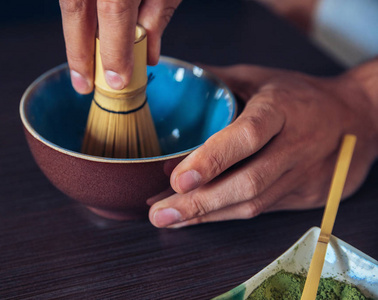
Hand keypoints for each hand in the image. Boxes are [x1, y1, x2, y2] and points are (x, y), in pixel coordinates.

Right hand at [59, 0, 180, 93]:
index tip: (117, 81)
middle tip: (83, 86)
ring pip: (69, 3)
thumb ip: (159, 13)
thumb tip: (148, 54)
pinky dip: (80, 16)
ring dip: (75, 36)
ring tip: (83, 67)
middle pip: (76, 10)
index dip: (114, 50)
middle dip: (78, 53)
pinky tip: (85, 34)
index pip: (114, 11)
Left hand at [148, 64, 377, 227]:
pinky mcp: (306, 196)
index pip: (248, 136)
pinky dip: (224, 216)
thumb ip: (218, 81)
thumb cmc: (300, 95)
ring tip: (168, 218)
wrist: (358, 119)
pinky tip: (197, 217)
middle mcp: (296, 145)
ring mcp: (304, 175)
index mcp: (282, 108)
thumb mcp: (260, 77)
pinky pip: (261, 210)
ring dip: (207, 216)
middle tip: (160, 213)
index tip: (177, 178)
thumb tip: (175, 83)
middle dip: (200, 203)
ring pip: (253, 204)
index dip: (212, 160)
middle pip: (249, 183)